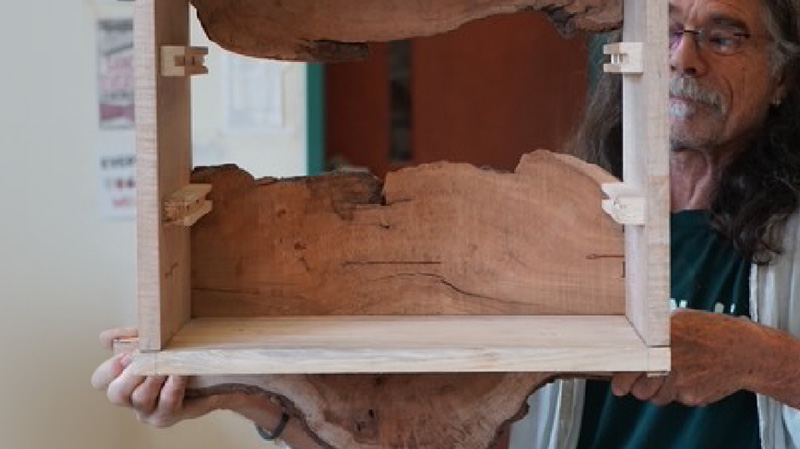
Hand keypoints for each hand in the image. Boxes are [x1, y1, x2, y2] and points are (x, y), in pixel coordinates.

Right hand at [90, 327, 223, 426]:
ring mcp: (149, 411)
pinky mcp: (169, 416)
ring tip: (165, 363)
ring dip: (153, 377)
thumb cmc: (177, 358)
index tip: (127, 355)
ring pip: (141, 398)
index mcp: (123, 381)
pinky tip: (180, 372)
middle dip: (130, 374)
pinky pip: (168, 401)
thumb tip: (105, 338)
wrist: (211, 375)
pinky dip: (173, 384)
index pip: (101, 380)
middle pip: (116, 394)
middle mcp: (132, 399)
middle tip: (143, 358)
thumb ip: (131, 337)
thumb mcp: (154, 342)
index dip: (110, 369)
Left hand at [611, 309, 756, 406]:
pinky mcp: (693, 396)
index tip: (617, 384)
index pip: (630, 366)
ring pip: (656, 398)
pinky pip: (676, 399)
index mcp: (662, 339)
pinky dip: (679, 392)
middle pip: (639, 390)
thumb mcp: (680, 319)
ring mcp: (681, 382)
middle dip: (637, 388)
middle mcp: (669, 362)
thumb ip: (655, 329)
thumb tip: (632, 334)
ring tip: (671, 376)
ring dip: (657, 391)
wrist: (746, 351)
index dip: (621, 378)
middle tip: (640, 381)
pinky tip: (691, 377)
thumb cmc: (713, 331)